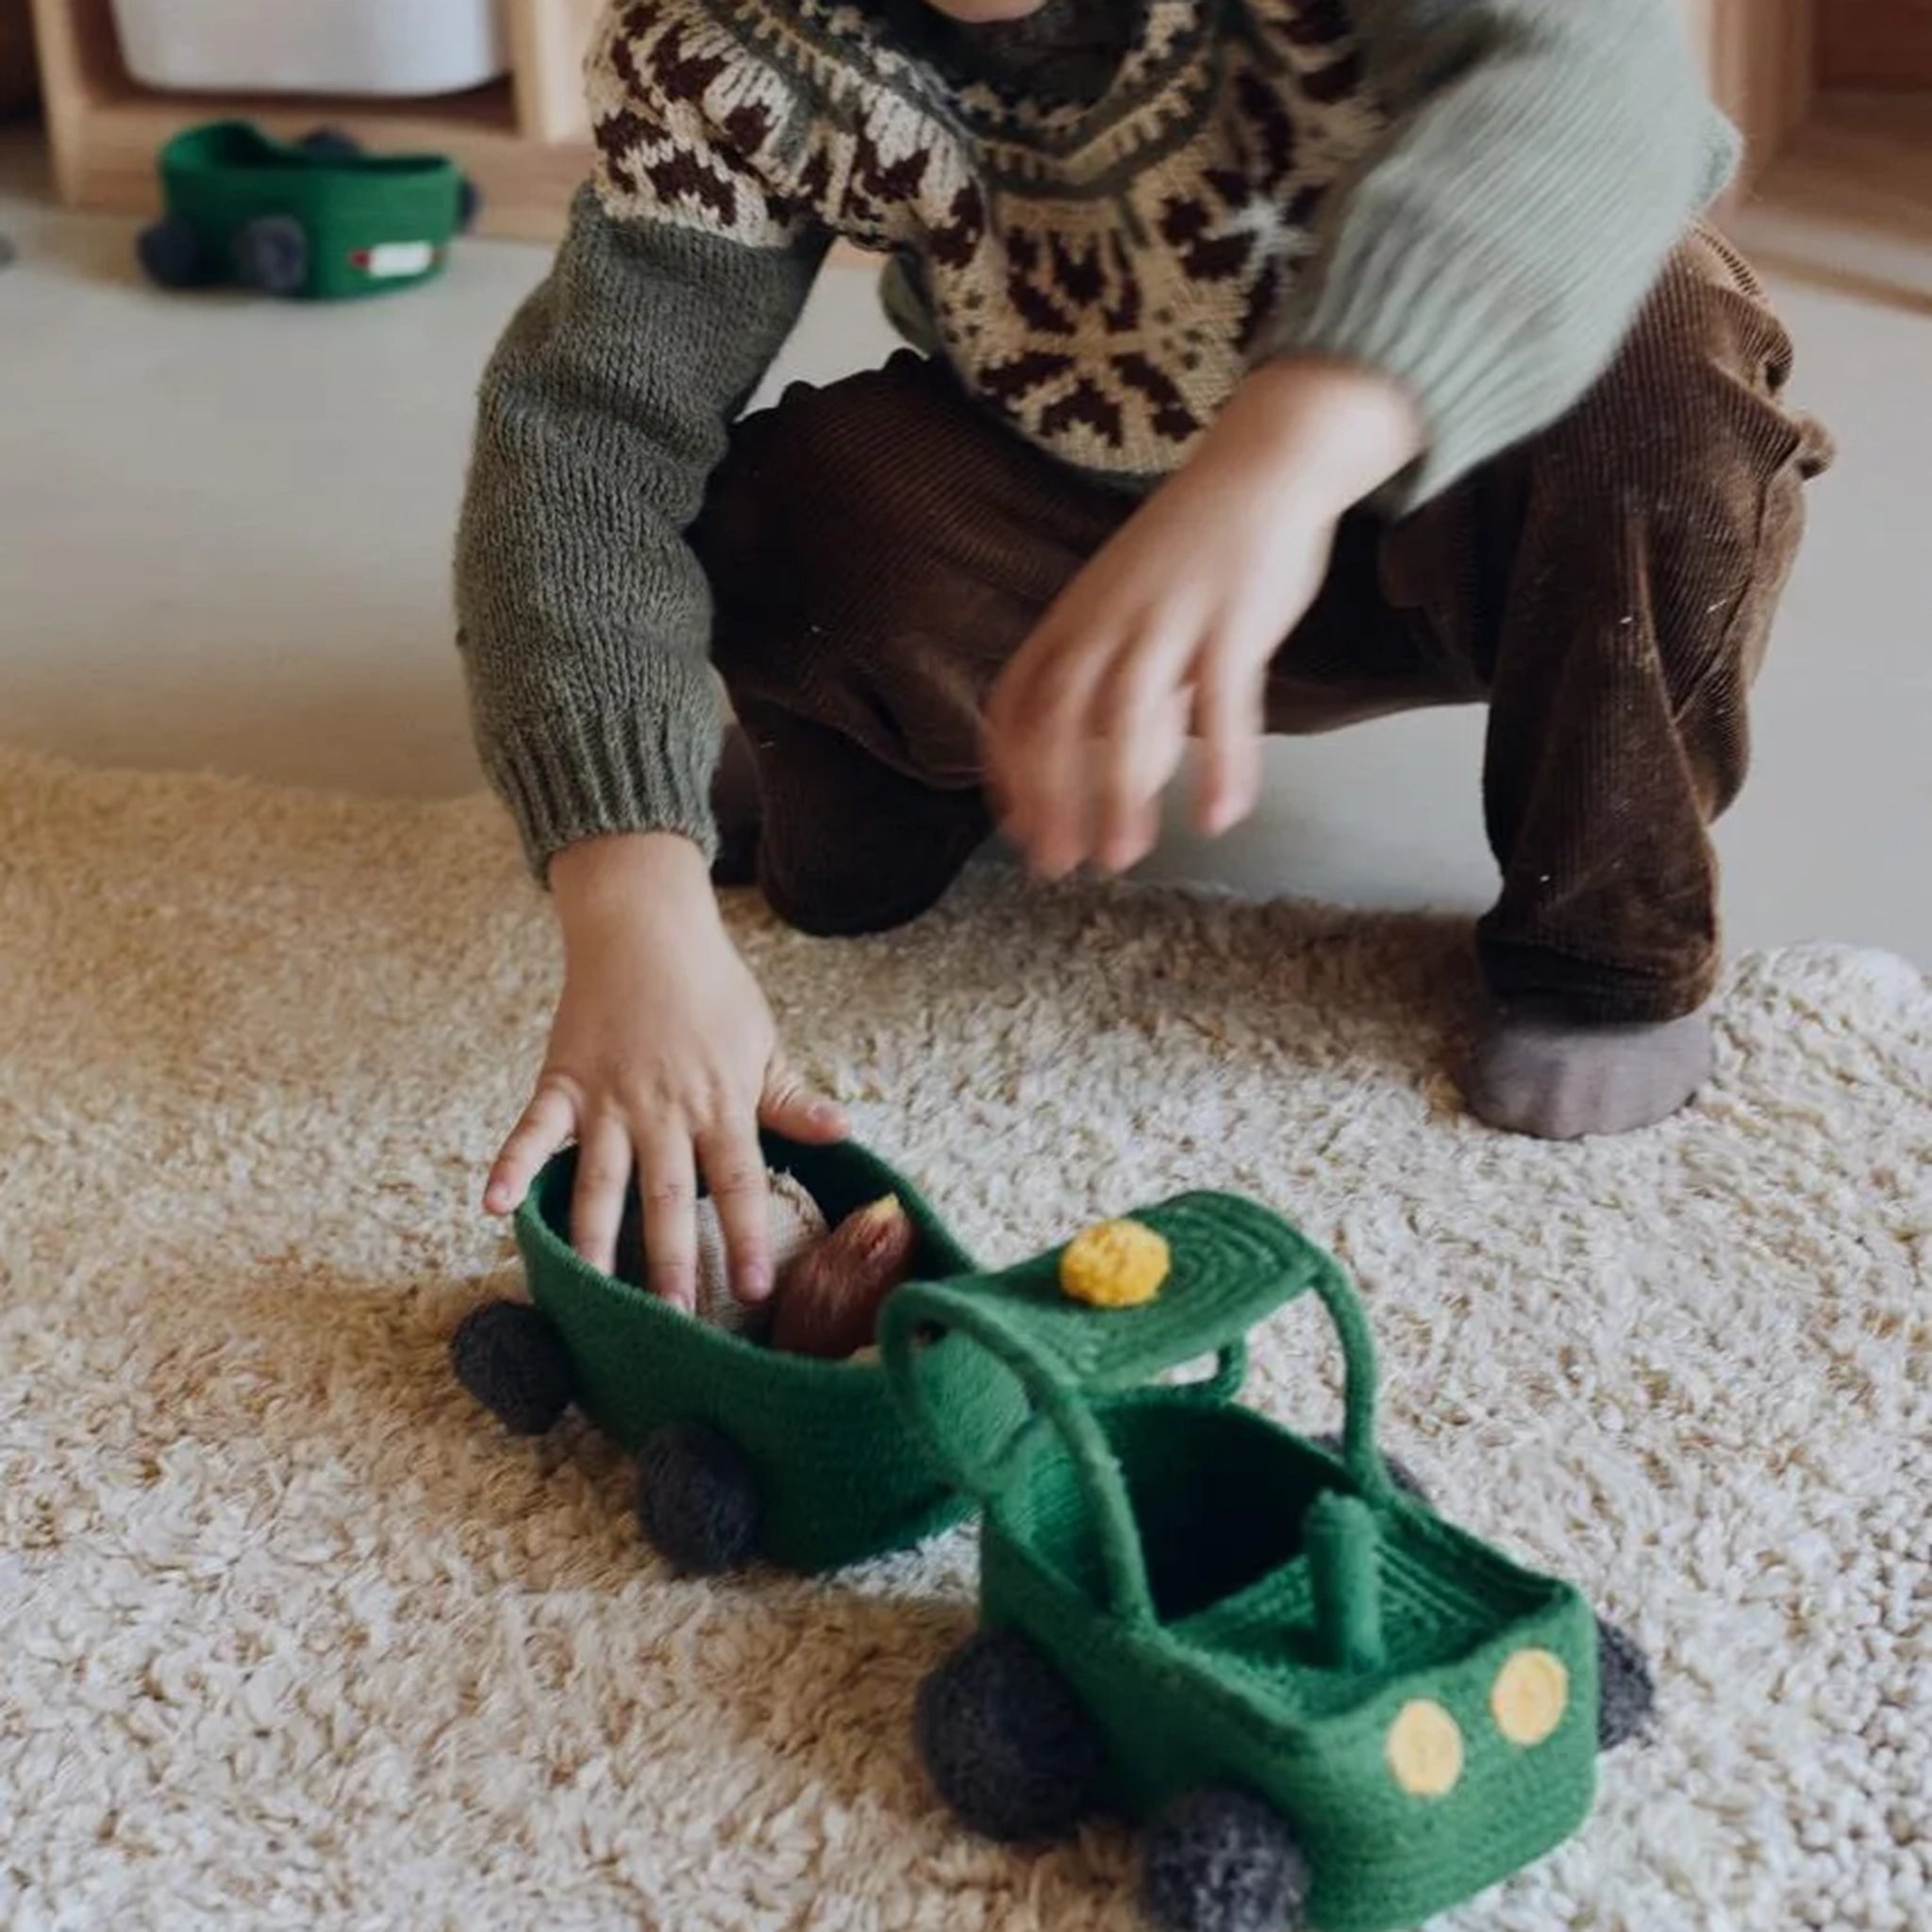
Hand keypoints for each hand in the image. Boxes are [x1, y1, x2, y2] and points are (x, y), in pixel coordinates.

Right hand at [483, 832, 846, 1308]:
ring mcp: (609, 1099)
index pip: (739, 1183)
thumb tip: (846, 1131)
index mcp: (720, 1103)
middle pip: (668, 1196)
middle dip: (671, 1261)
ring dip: (596, 1238)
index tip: (757, 1289)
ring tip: (591, 1292)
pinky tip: (494, 1208)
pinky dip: (512, 1164)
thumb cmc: (711, 988)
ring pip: (602, 1180)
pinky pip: (534, 1130)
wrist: (647, 925)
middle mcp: (664, 1110)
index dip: (748, 1237)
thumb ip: (792, 1099)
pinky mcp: (563, 1081)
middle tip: (672, 1320)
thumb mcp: (761, 1043)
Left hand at [985, 357, 1422, 876]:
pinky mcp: (1233, 619)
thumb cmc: (1198, 549)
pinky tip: (1221, 817)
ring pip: (1124, 722)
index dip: (1008, 772)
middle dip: (1051, 801)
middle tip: (1058, 866)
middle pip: (1057, 722)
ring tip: (1123, 858)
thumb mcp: (1136, 613)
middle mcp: (1107, 621)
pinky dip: (1221, 765)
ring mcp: (1168, 619)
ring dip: (1118, 798)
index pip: (1016, 703)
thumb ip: (1129, 691)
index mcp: (1074, 617)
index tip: (1016, 829)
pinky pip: (1223, 705)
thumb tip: (1130, 775)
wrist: (1265, 463)